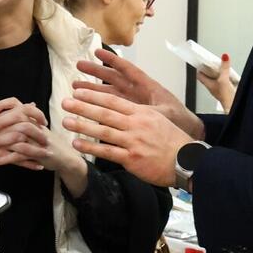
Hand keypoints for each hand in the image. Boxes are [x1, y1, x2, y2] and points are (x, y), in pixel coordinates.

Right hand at [0, 97, 47, 166]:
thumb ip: (15, 111)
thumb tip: (32, 104)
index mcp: (3, 116)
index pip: (24, 110)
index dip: (37, 115)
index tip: (44, 122)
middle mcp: (3, 127)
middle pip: (26, 128)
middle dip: (40, 135)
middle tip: (48, 141)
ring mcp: (1, 141)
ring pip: (23, 145)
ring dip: (37, 151)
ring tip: (47, 155)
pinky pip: (17, 160)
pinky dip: (29, 164)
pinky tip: (38, 166)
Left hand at [60, 89, 192, 187]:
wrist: (187, 161)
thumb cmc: (172, 141)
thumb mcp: (157, 120)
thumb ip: (137, 115)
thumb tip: (118, 111)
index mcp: (141, 113)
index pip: (113, 100)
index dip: (94, 95)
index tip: (78, 91)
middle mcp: (136, 125)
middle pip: (104, 112)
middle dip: (83, 106)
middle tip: (65, 101)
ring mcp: (133, 142)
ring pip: (103, 131)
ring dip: (82, 125)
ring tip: (66, 121)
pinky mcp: (131, 159)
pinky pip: (107, 152)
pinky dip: (91, 147)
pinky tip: (77, 143)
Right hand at [74, 48, 203, 138]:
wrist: (183, 139)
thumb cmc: (178, 121)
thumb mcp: (164, 114)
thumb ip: (147, 111)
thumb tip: (133, 110)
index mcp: (147, 87)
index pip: (127, 69)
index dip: (112, 60)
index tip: (98, 51)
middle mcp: (136, 93)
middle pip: (113, 79)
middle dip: (96, 72)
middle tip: (79, 65)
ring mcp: (131, 104)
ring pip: (108, 93)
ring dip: (93, 89)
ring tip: (76, 85)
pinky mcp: (128, 115)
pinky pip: (110, 107)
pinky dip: (98, 105)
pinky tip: (87, 105)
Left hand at [196, 52, 236, 112]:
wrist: (233, 105)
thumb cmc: (225, 96)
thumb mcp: (224, 79)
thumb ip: (224, 68)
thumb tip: (224, 57)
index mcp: (208, 84)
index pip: (200, 75)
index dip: (200, 68)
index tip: (201, 62)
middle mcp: (212, 86)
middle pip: (208, 76)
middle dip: (210, 69)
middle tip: (211, 62)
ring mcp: (218, 88)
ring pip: (215, 78)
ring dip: (217, 73)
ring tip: (220, 67)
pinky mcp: (225, 90)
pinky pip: (222, 82)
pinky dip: (224, 77)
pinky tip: (228, 75)